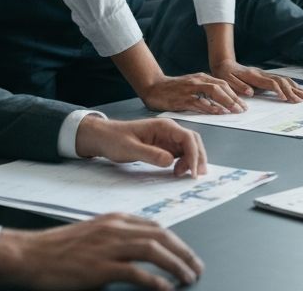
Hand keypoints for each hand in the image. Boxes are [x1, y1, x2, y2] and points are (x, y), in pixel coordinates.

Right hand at [0, 213, 202, 289]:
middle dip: (183, 251)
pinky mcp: (100, 267)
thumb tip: (138, 251)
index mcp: (115, 219)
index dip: (175, 240)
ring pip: (153, 250)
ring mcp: (108, 247)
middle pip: (160, 235)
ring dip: (176, 264)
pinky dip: (154, 281)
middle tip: (196, 267)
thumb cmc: (59, 248)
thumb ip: (116, 238)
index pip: (155, 226)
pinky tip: (165, 289)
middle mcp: (116, 228)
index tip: (187, 253)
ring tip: (188, 277)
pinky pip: (135, 272)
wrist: (32, 254)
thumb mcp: (93, 234)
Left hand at [75, 116, 206, 176]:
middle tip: (196, 176)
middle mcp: (168, 131)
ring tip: (183, 176)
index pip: (187, 138)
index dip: (194, 154)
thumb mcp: (130, 148)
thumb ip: (150, 154)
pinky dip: (184, 163)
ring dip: (192, 161)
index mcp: (163, 126)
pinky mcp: (163, 148)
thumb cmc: (115, 139)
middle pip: (193, 141)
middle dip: (198, 158)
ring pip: (188, 148)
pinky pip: (180, 155)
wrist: (103, 137)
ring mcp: (167, 139)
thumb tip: (170, 161)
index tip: (192, 172)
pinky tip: (178, 173)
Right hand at [139, 73, 245, 114]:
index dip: (235, 93)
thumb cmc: (174, 89)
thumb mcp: (192, 85)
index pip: (223, 83)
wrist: (155, 87)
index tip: (244, 103)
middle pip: (221, 87)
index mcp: (201, 77)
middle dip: (234, 98)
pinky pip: (199, 102)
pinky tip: (217, 112)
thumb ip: (205, 90)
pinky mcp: (183, 98)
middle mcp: (198, 81)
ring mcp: (191, 89)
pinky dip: (210, 107)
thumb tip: (221, 101)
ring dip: (226, 101)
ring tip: (234, 111)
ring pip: (213, 92)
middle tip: (243, 109)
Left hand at [210, 60, 302, 102]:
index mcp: (253, 76)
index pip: (271, 83)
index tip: (286, 99)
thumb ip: (239, 86)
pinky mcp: (265, 76)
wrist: (224, 63)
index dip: (279, 90)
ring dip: (296, 87)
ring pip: (284, 80)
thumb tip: (250, 93)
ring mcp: (264, 74)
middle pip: (281, 81)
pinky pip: (281, 80)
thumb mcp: (227, 80)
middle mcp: (261, 74)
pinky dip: (291, 85)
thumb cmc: (225, 73)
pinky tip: (298, 89)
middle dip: (293, 90)